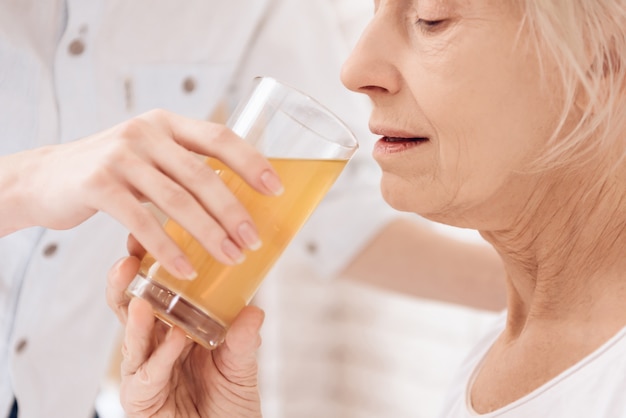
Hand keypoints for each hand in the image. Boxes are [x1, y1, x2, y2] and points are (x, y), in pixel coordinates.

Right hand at [0, 109, 282, 278]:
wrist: (47, 177)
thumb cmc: (113, 173)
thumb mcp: (150, 155)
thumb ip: (185, 166)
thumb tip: (238, 202)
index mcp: (168, 123)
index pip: (220, 137)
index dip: (252, 162)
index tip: (276, 190)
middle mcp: (147, 132)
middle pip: (203, 175)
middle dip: (234, 211)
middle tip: (254, 240)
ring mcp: (120, 156)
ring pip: (177, 200)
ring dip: (209, 234)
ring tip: (232, 258)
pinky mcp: (99, 184)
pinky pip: (142, 221)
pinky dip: (168, 249)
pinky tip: (186, 270)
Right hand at [106, 236, 263, 417]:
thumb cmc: (229, 401)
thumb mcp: (241, 364)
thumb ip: (243, 339)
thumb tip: (254, 309)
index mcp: (173, 327)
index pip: (155, 290)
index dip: (149, 265)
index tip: (147, 240)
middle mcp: (154, 345)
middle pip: (130, 308)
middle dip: (125, 284)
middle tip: (129, 259)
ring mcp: (144, 371)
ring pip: (131, 339)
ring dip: (135, 317)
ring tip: (142, 298)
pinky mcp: (141, 398)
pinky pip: (147, 374)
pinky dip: (161, 356)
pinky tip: (175, 338)